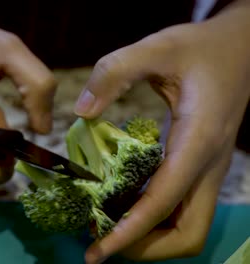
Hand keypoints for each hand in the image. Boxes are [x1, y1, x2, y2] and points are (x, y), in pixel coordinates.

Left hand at [74, 1, 249, 261]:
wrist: (237, 50)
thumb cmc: (199, 49)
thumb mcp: (157, 47)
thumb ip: (116, 72)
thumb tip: (82, 110)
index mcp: (198, 141)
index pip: (165, 201)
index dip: (131, 231)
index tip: (99, 251)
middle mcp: (208, 166)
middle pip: (188, 234)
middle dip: (145, 247)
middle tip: (100, 242)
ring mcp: (208, 171)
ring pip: (188, 228)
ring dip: (149, 238)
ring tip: (105, 229)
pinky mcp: (200, 169)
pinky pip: (182, 210)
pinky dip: (154, 220)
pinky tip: (122, 206)